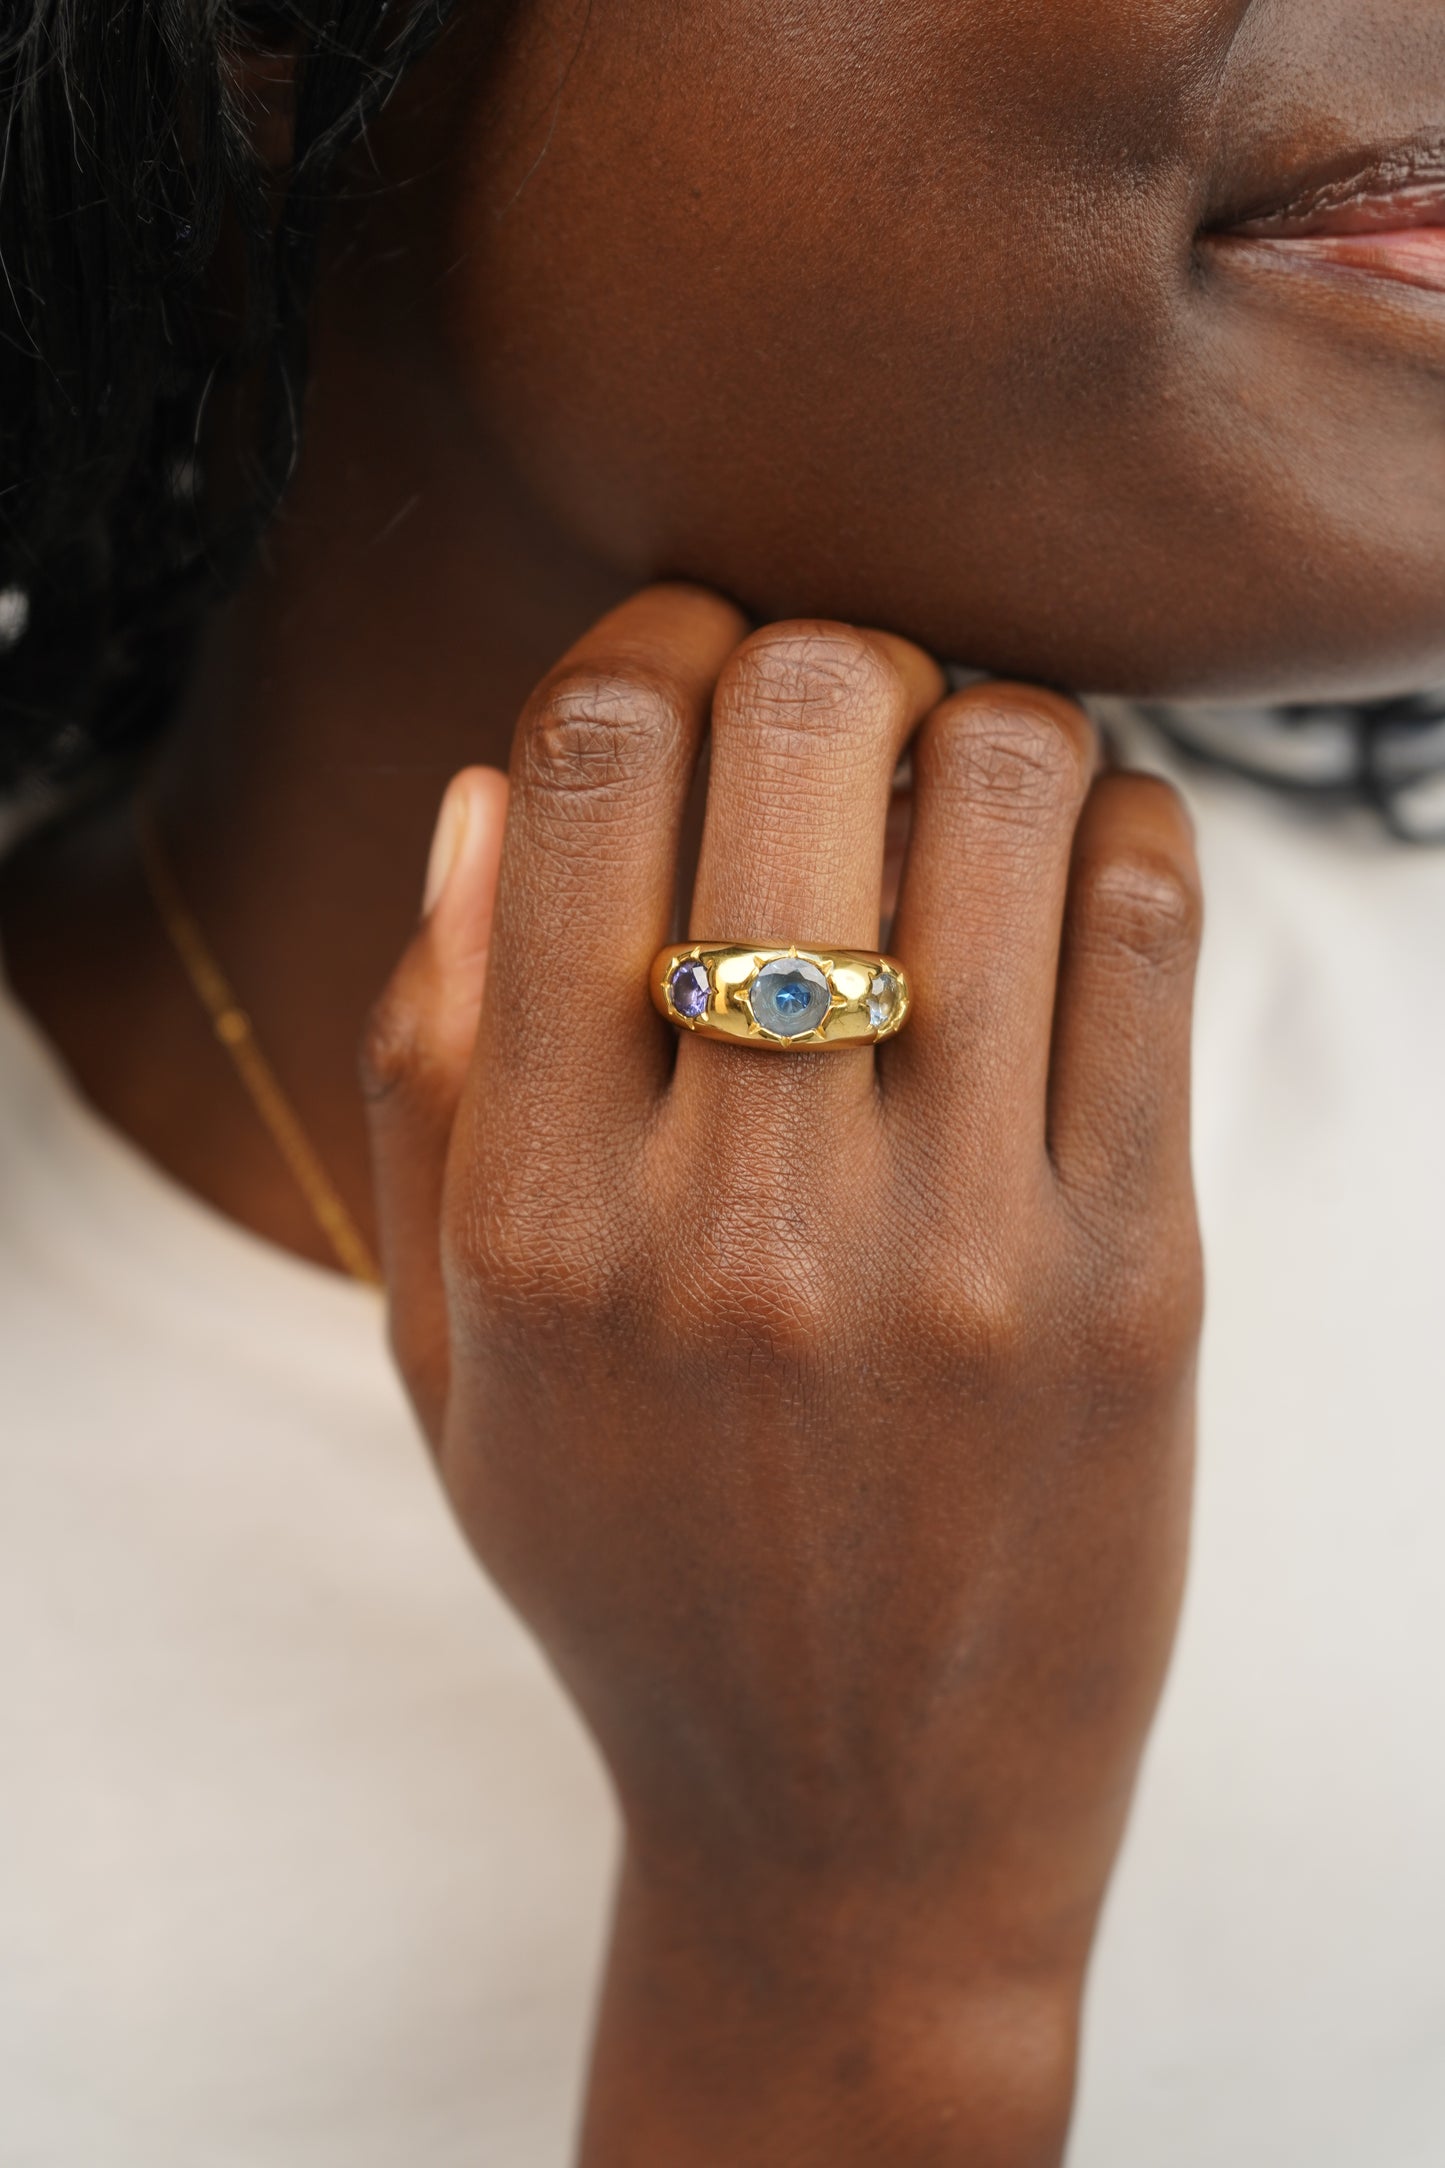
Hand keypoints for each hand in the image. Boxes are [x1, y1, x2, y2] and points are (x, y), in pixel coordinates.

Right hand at [363, 586, 1203, 2164]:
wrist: (855, 1822)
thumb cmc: (633, 1569)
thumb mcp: (451, 1352)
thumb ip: (428, 1067)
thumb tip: (482, 788)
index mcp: (537, 1219)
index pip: (587, 768)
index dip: (646, 645)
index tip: (682, 668)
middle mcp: (741, 1218)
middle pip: (807, 722)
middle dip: (820, 658)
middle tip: (833, 728)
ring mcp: (960, 1251)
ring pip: (1012, 782)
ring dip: (984, 724)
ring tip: (958, 799)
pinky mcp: (1136, 1282)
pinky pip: (1153, 926)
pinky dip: (1119, 831)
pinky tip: (1070, 881)